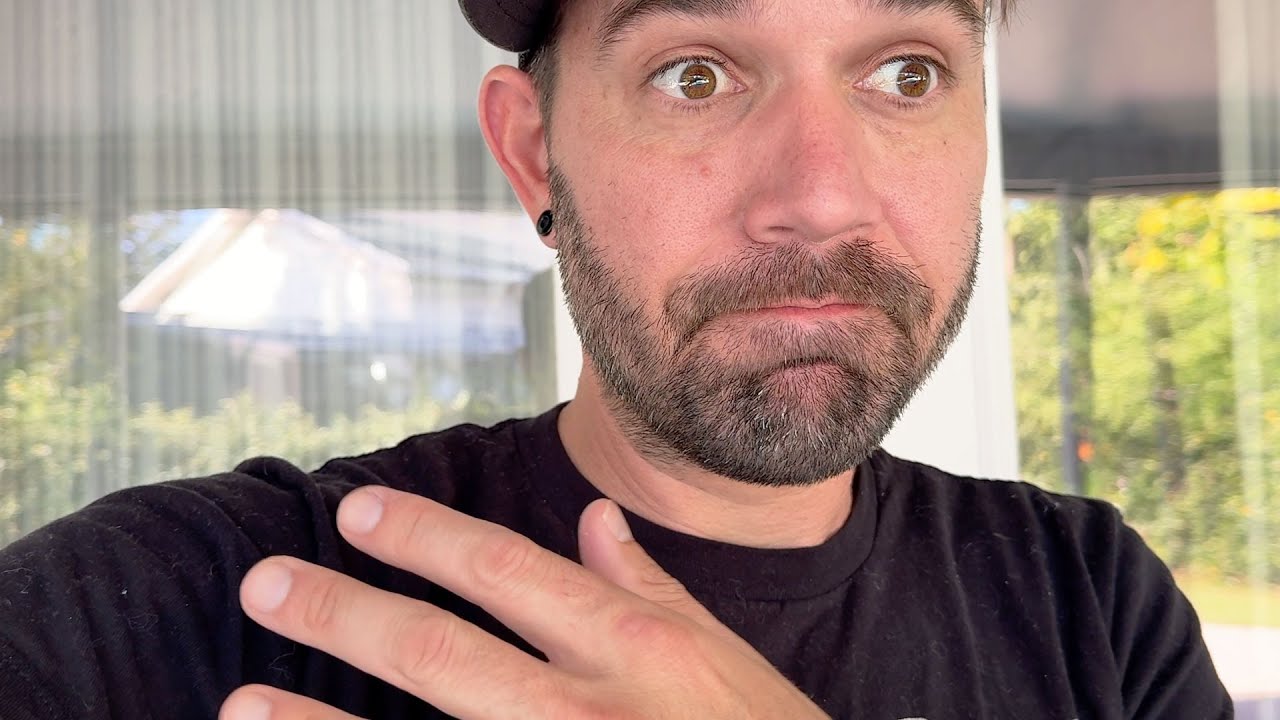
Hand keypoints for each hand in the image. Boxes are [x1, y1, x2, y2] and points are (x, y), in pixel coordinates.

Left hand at [219, 486, 828, 719]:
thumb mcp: (721, 657)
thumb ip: (650, 588)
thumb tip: (592, 521)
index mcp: (633, 648)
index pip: (506, 570)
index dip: (424, 535)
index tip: (358, 512)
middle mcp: (585, 711)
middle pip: (438, 649)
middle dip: (342, 612)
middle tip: (264, 585)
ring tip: (240, 703)